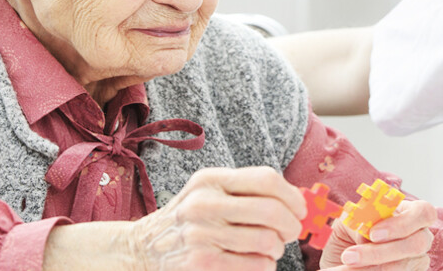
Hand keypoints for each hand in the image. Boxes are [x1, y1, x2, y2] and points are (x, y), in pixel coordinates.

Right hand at [125, 166, 306, 270]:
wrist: (143, 249)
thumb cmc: (190, 220)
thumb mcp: (209, 192)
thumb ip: (246, 191)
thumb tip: (297, 199)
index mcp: (210, 179)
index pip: (266, 179)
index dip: (292, 196)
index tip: (299, 209)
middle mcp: (204, 202)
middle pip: (272, 211)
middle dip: (291, 225)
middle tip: (290, 233)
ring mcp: (201, 234)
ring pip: (267, 241)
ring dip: (276, 249)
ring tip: (269, 249)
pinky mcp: (202, 262)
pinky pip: (255, 265)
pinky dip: (264, 265)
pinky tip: (255, 262)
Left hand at [319, 199, 436, 269]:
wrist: (344, 259)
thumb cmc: (350, 235)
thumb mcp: (351, 222)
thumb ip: (361, 220)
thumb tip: (365, 233)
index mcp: (408, 213)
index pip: (424, 212)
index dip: (402, 223)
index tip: (372, 233)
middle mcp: (420, 237)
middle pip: (417, 244)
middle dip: (381, 252)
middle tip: (350, 256)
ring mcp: (417, 261)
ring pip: (402, 267)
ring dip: (370, 267)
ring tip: (345, 264)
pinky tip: (350, 270)